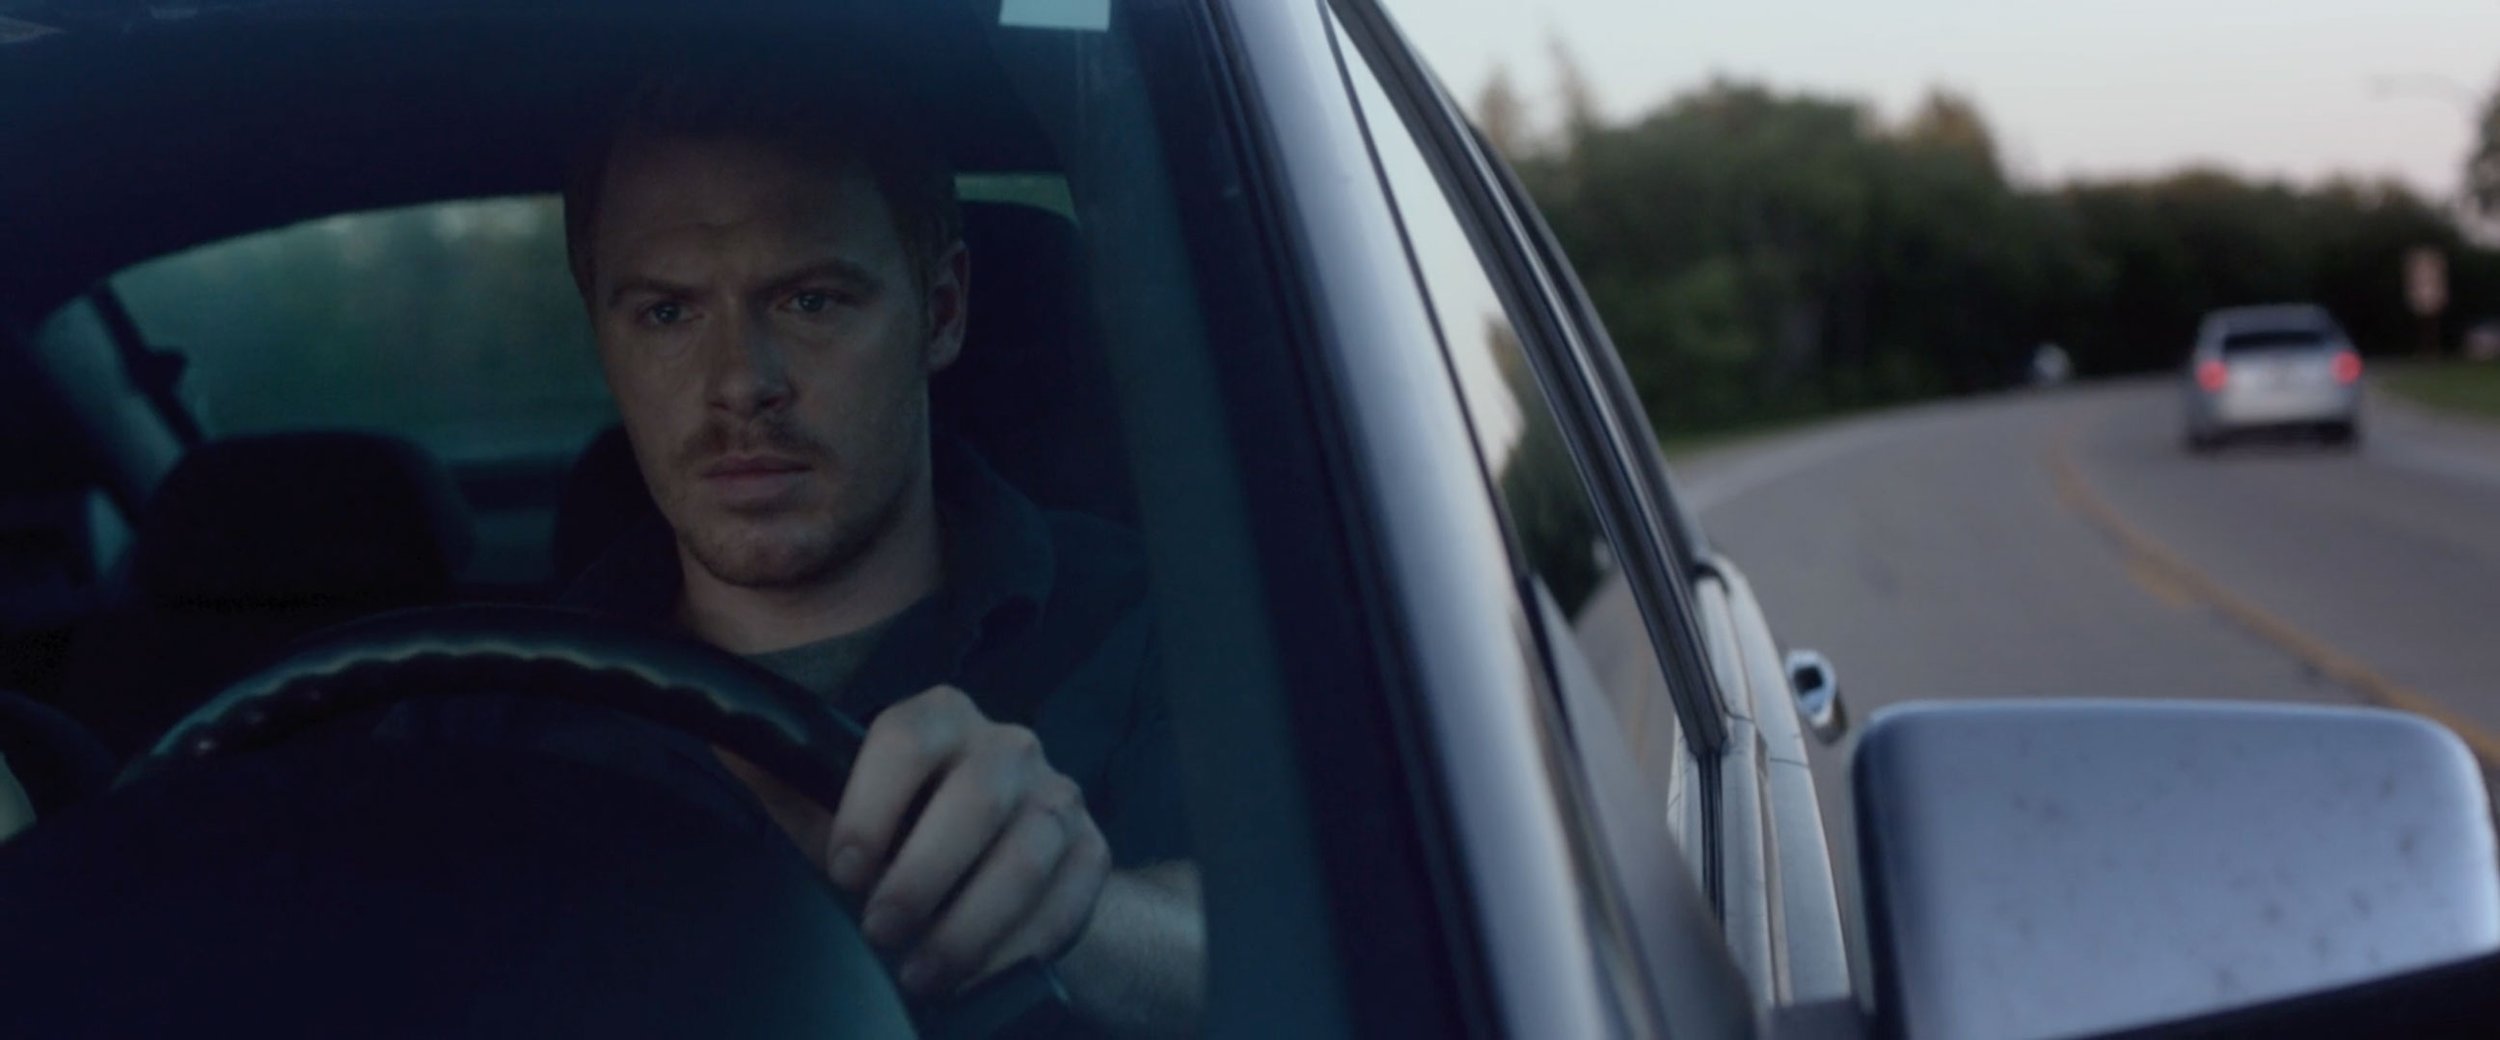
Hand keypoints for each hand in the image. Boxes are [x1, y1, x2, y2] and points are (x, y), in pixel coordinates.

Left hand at [726, 685, 1110, 997]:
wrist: (1010, 876)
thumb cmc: (910, 840)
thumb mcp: (843, 813)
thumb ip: (791, 785)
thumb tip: (730, 745)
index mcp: (941, 720)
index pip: (908, 737)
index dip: (872, 804)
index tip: (844, 869)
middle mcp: (1008, 745)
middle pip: (978, 795)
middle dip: (923, 876)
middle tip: (881, 931)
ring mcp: (1060, 797)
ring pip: (1027, 854)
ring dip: (969, 925)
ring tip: (923, 972)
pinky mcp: (1093, 855)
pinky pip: (1064, 903)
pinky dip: (1016, 949)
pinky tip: (975, 975)